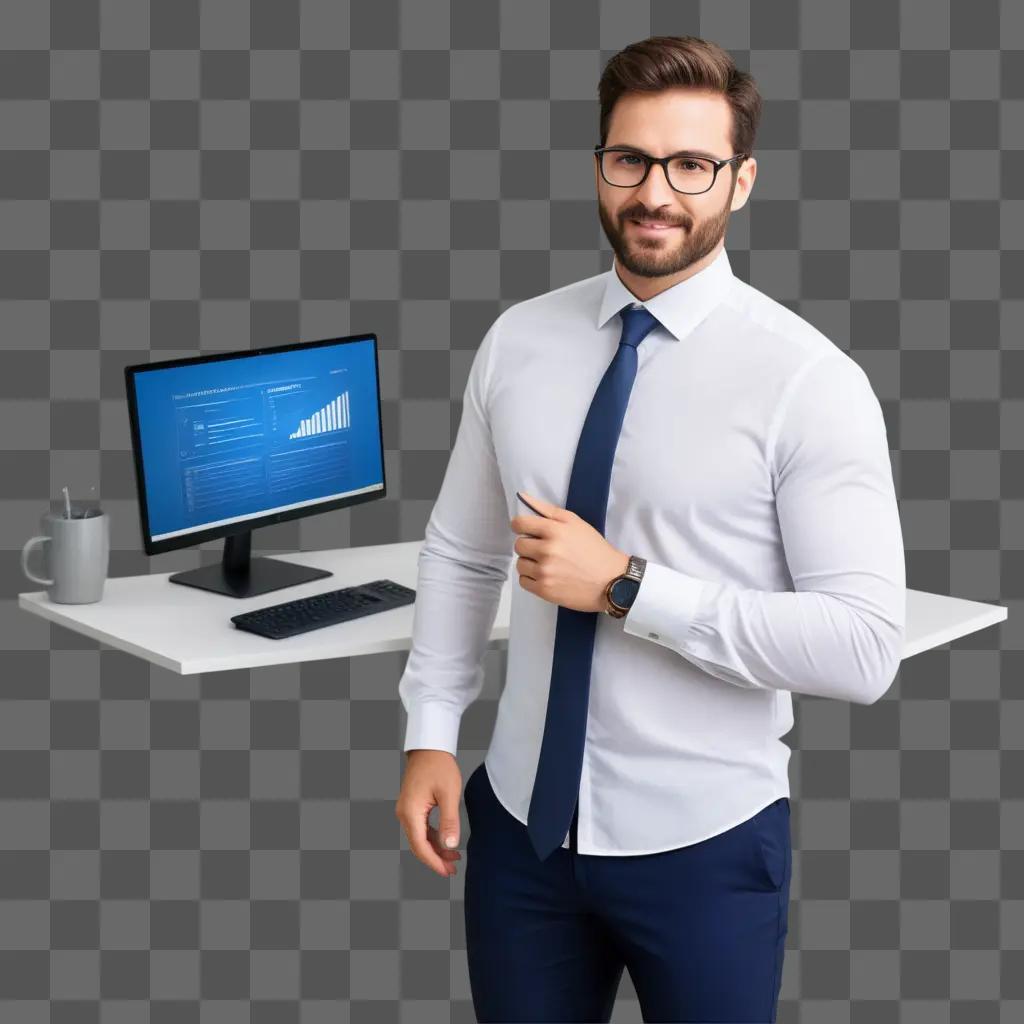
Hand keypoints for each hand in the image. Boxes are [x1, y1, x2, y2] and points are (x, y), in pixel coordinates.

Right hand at [396, 750, 462, 877]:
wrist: (429, 746)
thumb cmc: (439, 765)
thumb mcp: (449, 794)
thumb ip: (449, 821)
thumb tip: (450, 846)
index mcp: (410, 812)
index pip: (420, 846)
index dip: (434, 862)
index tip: (447, 871)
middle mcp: (404, 813)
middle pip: (418, 845)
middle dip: (435, 859)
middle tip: (452, 869)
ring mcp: (406, 810)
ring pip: (419, 838)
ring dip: (435, 849)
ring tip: (453, 857)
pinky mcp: (411, 806)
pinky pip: (420, 828)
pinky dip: (432, 837)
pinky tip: (445, 841)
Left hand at [509, 492, 628, 613]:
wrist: (611, 580)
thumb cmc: (594, 549)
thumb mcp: (575, 522)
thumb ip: (547, 509)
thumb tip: (522, 496)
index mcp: (554, 531)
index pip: (519, 524)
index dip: (521, 526)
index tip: (528, 531)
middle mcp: (547, 551)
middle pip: (518, 545)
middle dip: (529, 545)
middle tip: (545, 550)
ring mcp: (545, 572)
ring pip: (520, 564)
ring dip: (530, 563)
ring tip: (548, 564)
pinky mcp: (544, 590)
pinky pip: (523, 581)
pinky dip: (532, 578)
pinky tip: (547, 576)